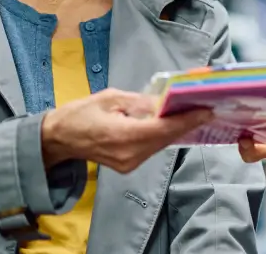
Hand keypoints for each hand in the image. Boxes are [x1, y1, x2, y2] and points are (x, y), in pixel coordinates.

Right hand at [40, 89, 213, 172]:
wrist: (59, 139)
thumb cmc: (80, 114)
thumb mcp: (110, 98)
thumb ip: (140, 101)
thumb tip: (165, 102)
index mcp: (123, 136)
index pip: (163, 128)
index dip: (187, 120)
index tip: (207, 110)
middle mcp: (130, 155)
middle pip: (166, 138)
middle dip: (186, 123)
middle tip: (206, 107)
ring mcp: (129, 164)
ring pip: (161, 145)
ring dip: (176, 129)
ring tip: (193, 113)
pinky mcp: (129, 166)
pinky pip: (152, 149)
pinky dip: (163, 136)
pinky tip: (172, 124)